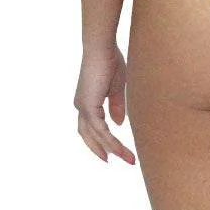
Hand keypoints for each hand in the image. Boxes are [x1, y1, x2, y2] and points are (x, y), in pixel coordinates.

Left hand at [74, 43, 136, 166]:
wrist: (102, 48)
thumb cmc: (110, 61)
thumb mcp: (116, 88)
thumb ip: (116, 106)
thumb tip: (118, 124)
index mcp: (86, 101)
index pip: (90, 126)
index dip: (98, 140)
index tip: (110, 152)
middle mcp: (81, 106)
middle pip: (88, 135)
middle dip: (99, 149)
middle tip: (111, 161)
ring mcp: (83, 107)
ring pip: (96, 136)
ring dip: (111, 149)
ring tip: (127, 159)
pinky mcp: (89, 107)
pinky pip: (101, 131)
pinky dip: (111, 141)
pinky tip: (120, 149)